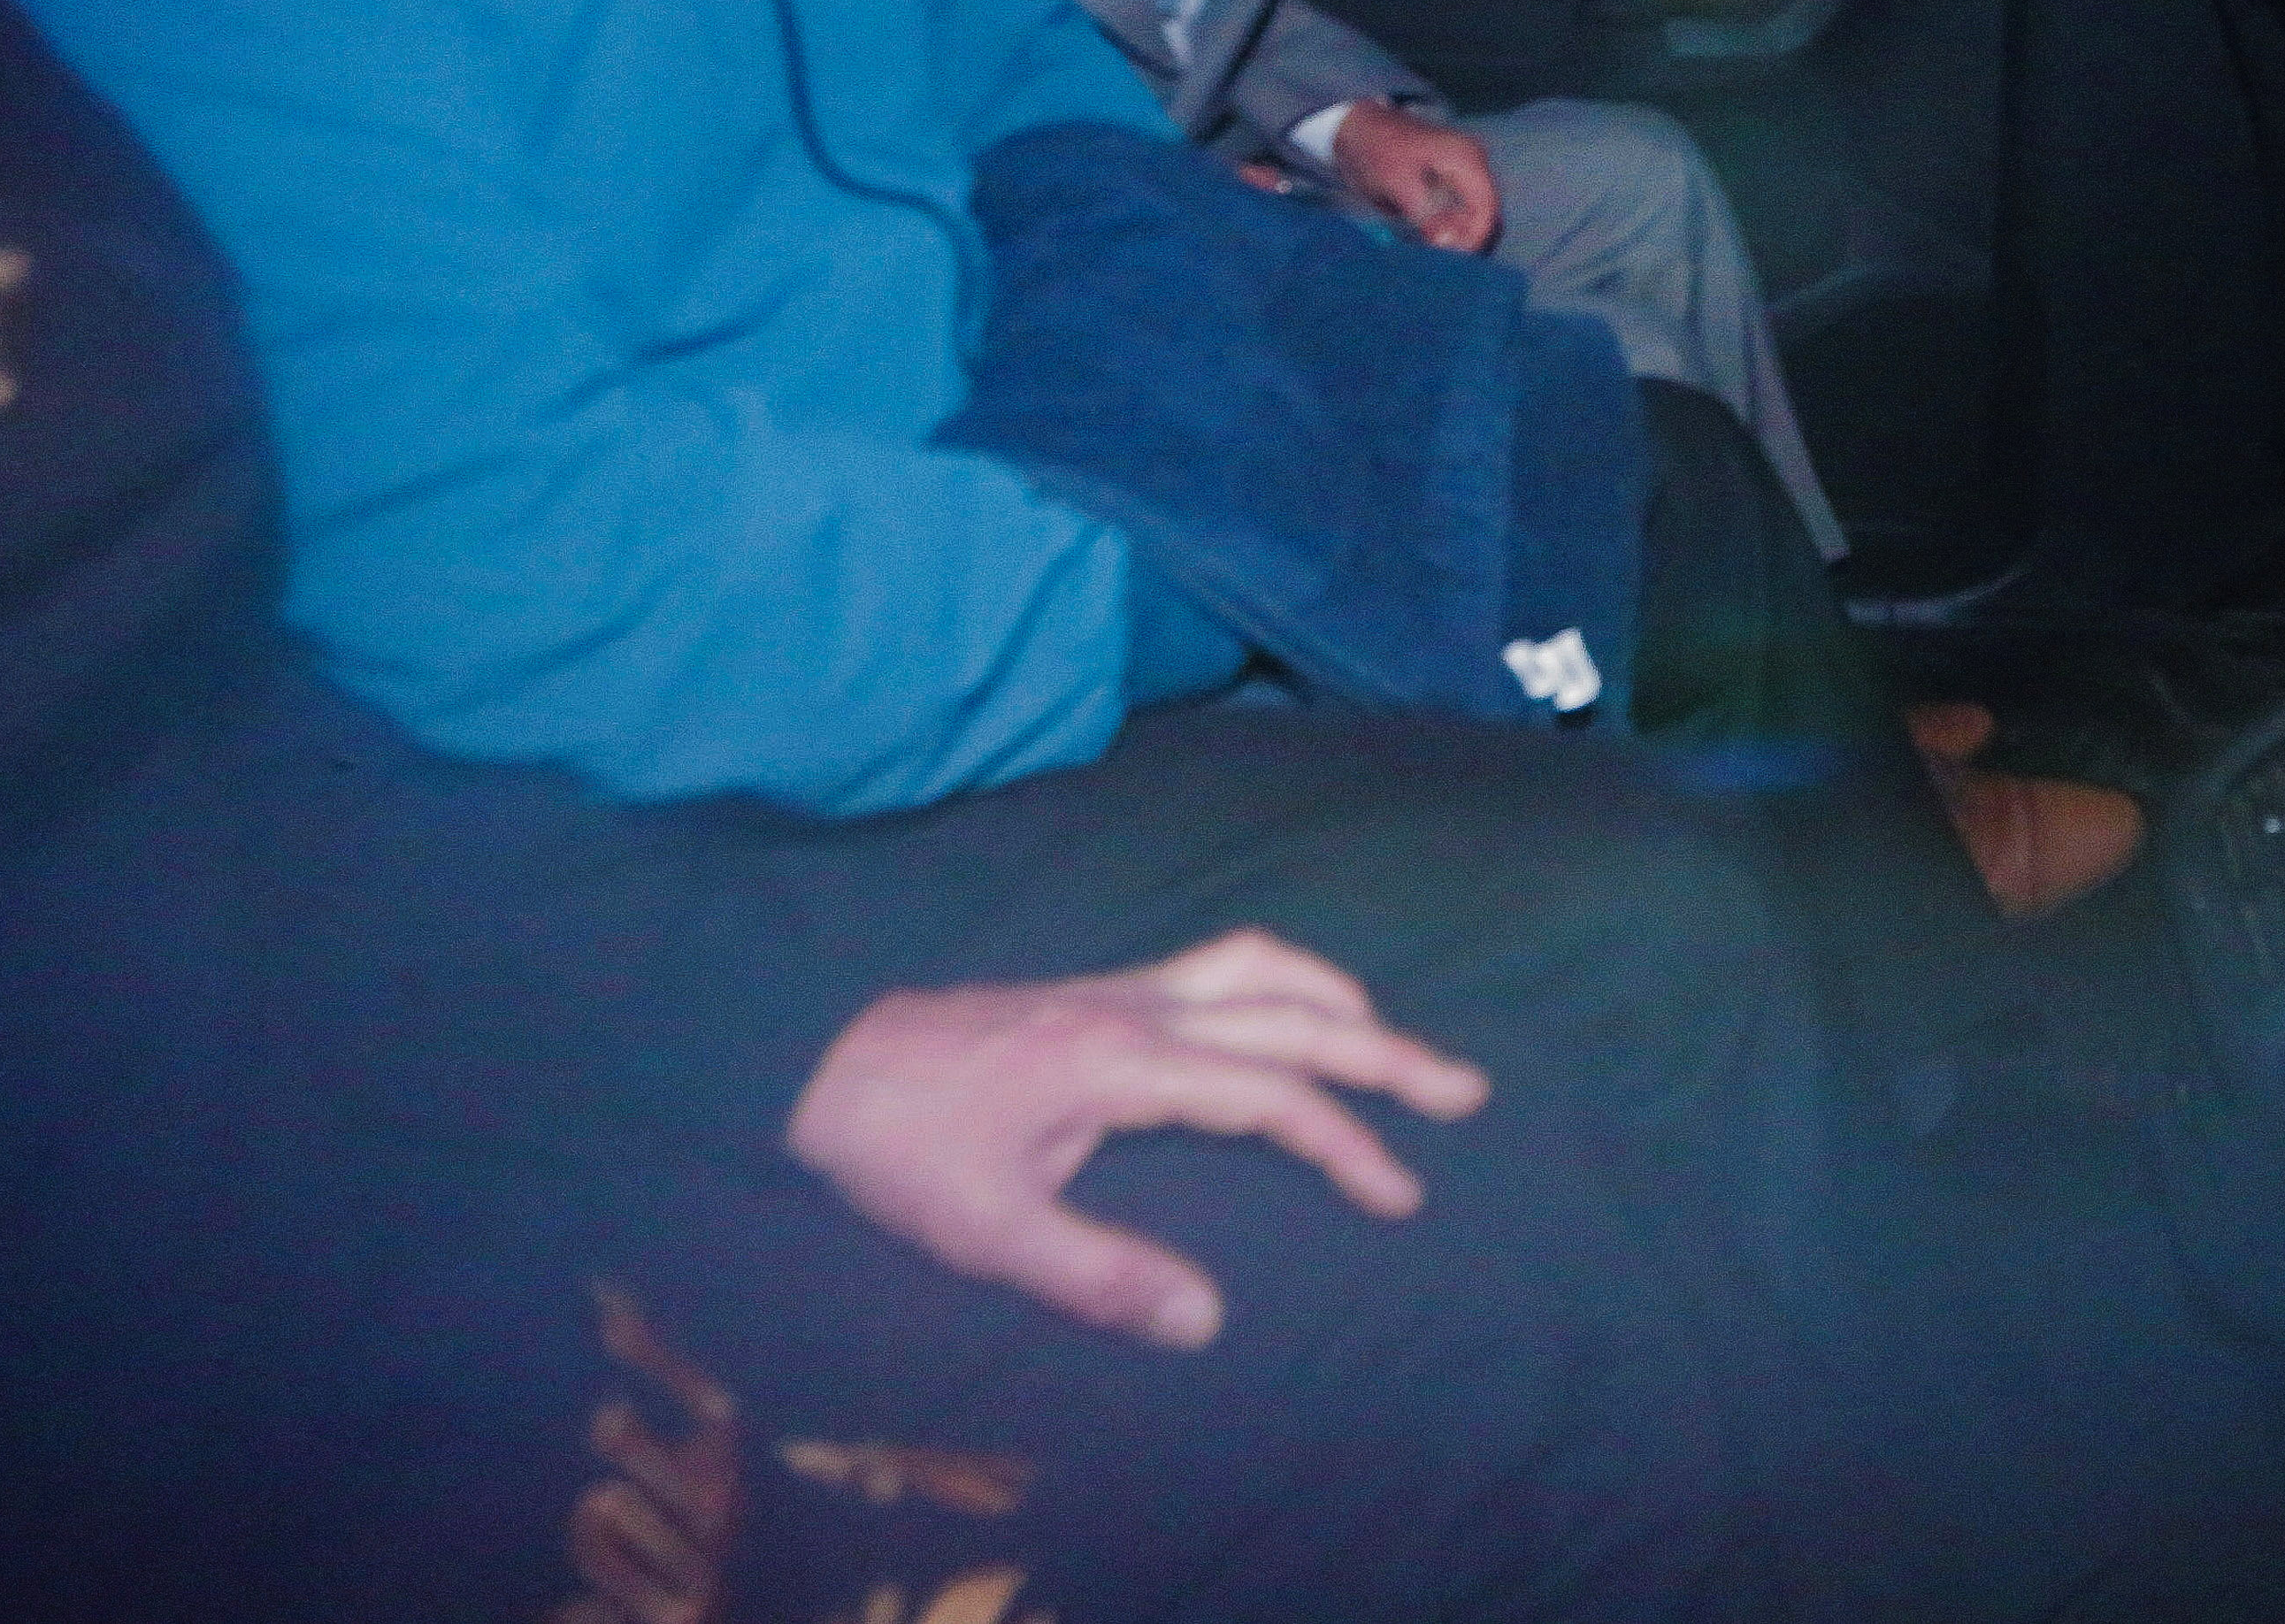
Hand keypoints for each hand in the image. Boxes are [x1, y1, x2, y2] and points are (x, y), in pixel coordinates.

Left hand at [782, 929, 1490, 1350]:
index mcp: (1126, 1064)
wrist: (818, 1055)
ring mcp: (1121, 986)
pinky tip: (1287, 1014)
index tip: (1400, 1194)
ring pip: (1260, 965)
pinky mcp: (1100, 988)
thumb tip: (1208, 1323)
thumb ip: (1101, 1276)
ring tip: (1393, 1038)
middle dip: (1388, 1050)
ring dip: (1339, 997)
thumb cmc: (901, 1147)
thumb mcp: (988, 1233)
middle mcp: (1139, 1007)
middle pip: (1293, 1014)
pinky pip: (1222, 961)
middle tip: (1466, 1087)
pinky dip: (1285, 980)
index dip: (1347, 1144)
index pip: (1272, 1095)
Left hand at [1328, 101, 1499, 254]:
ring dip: (1460, 236)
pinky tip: (1430, 235)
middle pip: (1487, 214)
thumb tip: (1447, 244)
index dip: (1473, 239)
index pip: (1487, 209)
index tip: (1450, 259)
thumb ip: (1425, 213)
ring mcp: (1465, 170)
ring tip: (1432, 248)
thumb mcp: (1397, 183)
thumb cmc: (1376, 150)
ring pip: (1476, 215)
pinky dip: (1451, 227)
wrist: (1357, 126)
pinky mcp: (1453, 178)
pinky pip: (1463, 210)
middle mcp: (1474, 163)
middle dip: (1468, 239)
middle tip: (1439, 257)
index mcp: (1466, 159)